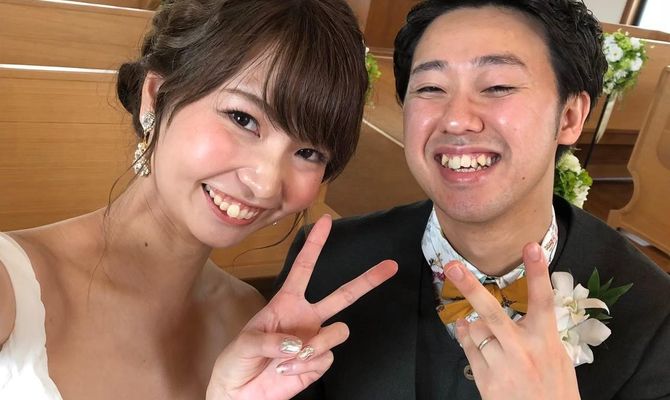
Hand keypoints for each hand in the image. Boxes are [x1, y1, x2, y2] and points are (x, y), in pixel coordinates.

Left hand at [206, 214, 397, 399]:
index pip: (304, 267)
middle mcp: (307, 317)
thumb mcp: (245, 343)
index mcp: (287, 302)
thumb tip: (299, 344)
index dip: (315, 244)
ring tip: (290, 358)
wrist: (240, 392)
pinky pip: (326, 358)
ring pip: (339, 331)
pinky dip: (305, 366)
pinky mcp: (319, 363)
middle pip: (344, 294)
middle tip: (391, 265)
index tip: (325, 220)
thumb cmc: (238, 360)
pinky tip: (288, 371)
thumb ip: (271, 340)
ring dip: (316, 344)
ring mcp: (315, 339)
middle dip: (368, 280)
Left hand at [446, 243, 579, 399]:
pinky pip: (469, 349)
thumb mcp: (555, 358)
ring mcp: (503, 366)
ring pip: (477, 330)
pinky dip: (467, 337)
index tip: (532, 246)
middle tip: (452, 266)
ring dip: (477, 326)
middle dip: (470, 287)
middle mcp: (524, 350)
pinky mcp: (487, 381)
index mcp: (546, 341)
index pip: (544, 301)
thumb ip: (534, 333)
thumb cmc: (554, 390)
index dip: (538, 272)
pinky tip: (470, 333)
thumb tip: (511, 313)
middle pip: (492, 313)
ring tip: (488, 334)